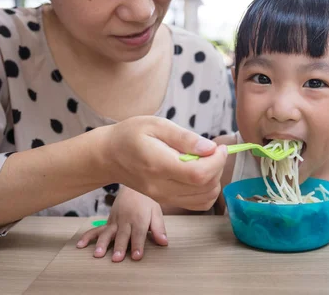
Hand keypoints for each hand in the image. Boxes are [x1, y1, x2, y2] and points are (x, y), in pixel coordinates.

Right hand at [76, 187, 166, 261]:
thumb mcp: (156, 210)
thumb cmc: (146, 200)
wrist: (132, 185)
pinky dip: (87, 237)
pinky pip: (96, 230)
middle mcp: (125, 221)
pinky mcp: (107, 222)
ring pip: (107, 233)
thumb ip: (159, 227)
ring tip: (98, 254)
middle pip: (122, 235)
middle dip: (119, 247)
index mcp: (139, 219)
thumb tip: (164, 242)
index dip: (137, 245)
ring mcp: (114, 221)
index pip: (139, 234)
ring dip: (102, 243)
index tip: (136, 256)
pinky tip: (80, 245)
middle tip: (116, 258)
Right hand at [92, 116, 226, 210]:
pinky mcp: (166, 201)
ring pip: (205, 198)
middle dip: (217, 167)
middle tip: (212, 150)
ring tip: (205, 160)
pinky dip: (207, 190)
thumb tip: (210, 148)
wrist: (109, 156)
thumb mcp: (156, 125)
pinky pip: (198, 204)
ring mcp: (163, 197)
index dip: (216, 162)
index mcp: (158, 165)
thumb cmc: (131, 135)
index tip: (218, 147)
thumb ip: (184, 137)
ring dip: (214, 179)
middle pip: (205, 187)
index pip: (198, 174)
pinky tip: (201, 173)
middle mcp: (161, 187)